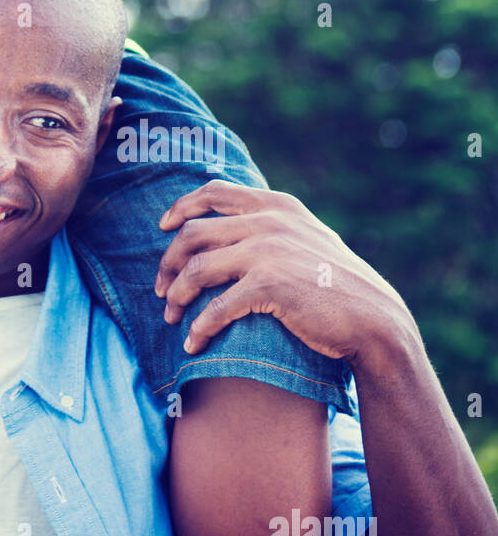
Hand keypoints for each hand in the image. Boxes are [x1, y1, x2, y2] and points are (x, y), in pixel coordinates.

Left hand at [154, 181, 415, 364]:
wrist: (375, 320)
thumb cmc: (337, 282)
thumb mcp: (307, 235)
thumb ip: (273, 222)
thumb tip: (231, 215)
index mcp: (276, 205)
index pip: (213, 192)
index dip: (181, 206)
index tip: (162, 225)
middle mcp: (268, 221)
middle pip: (193, 233)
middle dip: (168, 262)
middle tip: (160, 288)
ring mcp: (267, 251)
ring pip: (197, 268)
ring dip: (176, 295)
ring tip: (169, 316)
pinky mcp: (269, 285)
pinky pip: (217, 306)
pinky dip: (199, 326)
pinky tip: (192, 343)